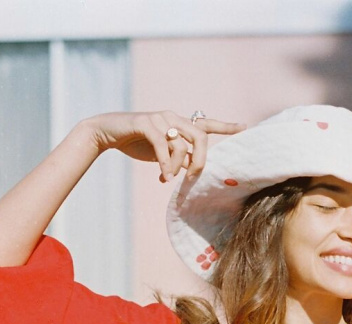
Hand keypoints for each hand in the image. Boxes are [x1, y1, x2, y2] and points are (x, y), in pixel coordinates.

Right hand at [85, 111, 244, 181]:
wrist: (107, 133)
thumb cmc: (136, 142)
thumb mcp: (162, 152)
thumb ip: (179, 158)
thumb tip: (193, 168)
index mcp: (178, 123)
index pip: (206, 124)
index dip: (225, 126)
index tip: (244, 127)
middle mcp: (172, 117)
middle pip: (200, 137)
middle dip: (201, 160)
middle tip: (193, 176)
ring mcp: (159, 118)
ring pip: (181, 145)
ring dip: (177, 166)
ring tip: (167, 178)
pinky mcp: (145, 123)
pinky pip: (162, 145)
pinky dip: (164, 163)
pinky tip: (162, 175)